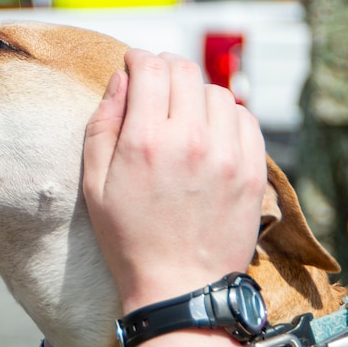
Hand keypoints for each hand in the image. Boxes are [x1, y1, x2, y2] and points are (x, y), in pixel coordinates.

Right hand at [83, 51, 265, 346]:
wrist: (180, 288)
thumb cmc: (130, 240)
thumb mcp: (94, 185)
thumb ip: (104, 125)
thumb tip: (122, 80)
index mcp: (145, 142)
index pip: (150, 68)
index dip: (139, 58)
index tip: (134, 65)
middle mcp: (190, 140)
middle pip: (185, 72)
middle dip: (166, 68)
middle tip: (156, 82)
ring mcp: (228, 155)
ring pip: (218, 93)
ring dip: (197, 93)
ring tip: (183, 114)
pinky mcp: (253, 172)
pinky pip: (246, 119)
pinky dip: (228, 116)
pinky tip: (211, 133)